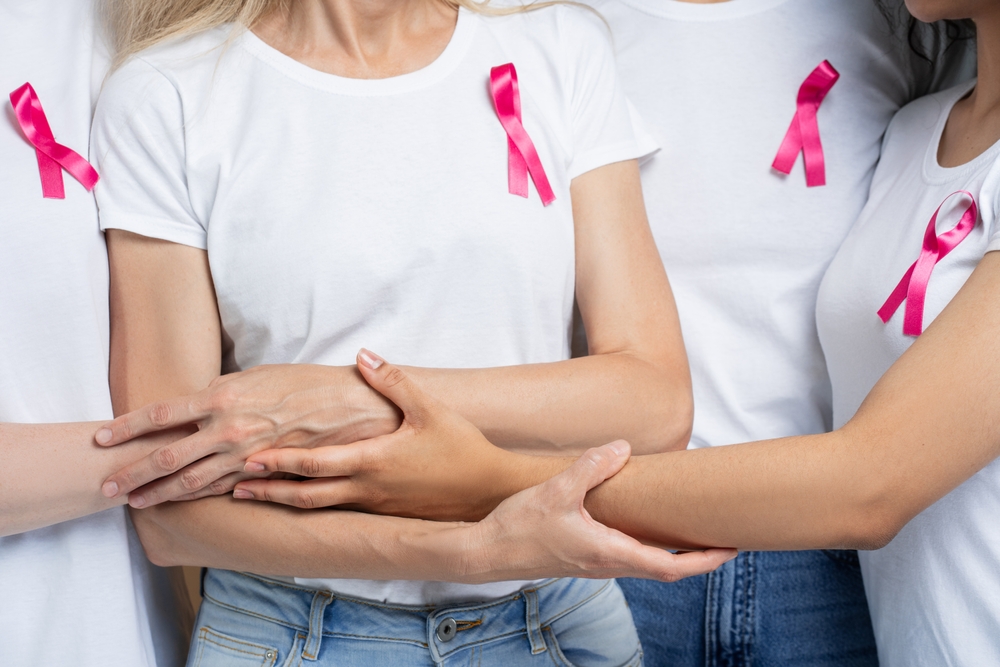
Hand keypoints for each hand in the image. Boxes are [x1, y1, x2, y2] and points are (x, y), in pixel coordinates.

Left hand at [96, 363, 400, 507]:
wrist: (351, 406)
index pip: (161, 414)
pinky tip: (180, 503)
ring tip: (135, 502)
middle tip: (106, 485)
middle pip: (167, 455)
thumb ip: (221, 392)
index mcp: (222, 396)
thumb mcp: (257, 376)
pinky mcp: (264, 473)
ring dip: (159, 493)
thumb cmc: (305, 383)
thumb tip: (195, 402)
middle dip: (132, 472)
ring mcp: (246, 456)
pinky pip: (222, 490)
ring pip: (191, 481)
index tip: (102, 438)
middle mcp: (229, 428)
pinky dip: (197, 498)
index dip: (127, 428)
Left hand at [232, 351, 552, 520]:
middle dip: (268, 490)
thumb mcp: (429, 409)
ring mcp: (375, 506)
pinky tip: (302, 500)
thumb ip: (393, 382)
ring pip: (319, 508)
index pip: (314, 464)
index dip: (278, 462)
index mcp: (372, 461)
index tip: (247, 458)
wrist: (489, 491)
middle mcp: (367, 488)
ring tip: (254, 498)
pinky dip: (312, 507)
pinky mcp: (385, 514)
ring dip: (284, 502)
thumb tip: (363, 355)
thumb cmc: (461, 448)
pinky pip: (339, 512)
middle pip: (306, 494)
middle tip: (233, 486)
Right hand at [448, 441, 738, 582]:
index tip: (730, 548)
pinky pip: (626, 556)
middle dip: (697, 557)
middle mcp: (607, 565)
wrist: (485, 553)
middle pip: (665, 568)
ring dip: (672, 552)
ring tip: (690, 529)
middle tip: (722, 537)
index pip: (671, 566)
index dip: (705, 560)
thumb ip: (592, 467)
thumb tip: (623, 448)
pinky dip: (646, 545)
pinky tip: (642, 524)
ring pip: (645, 563)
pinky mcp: (581, 558)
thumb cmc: (518, 528)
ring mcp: (594, 564)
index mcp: (609, 553)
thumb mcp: (556, 491)